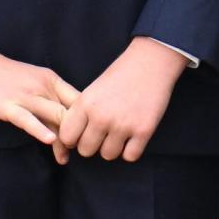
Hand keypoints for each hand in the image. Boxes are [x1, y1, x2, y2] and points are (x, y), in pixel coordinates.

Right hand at [0, 33, 77, 144]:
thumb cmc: (2, 75)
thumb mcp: (33, 81)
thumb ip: (48, 99)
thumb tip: (63, 121)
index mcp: (52, 80)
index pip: (79, 101)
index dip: (87, 120)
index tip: (87, 138)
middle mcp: (44, 86)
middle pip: (71, 113)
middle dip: (78, 135)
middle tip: (80, 153)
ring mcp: (26, 96)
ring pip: (55, 117)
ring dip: (63, 140)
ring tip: (64, 159)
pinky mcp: (7, 106)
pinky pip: (27, 120)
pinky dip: (40, 130)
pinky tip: (49, 141)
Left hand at [43, 37, 186, 162]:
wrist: (151, 62)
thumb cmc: (121, 75)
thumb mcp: (93, 89)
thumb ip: (82, 113)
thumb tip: (72, 140)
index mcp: (85, 104)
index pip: (67, 137)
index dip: (74, 138)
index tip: (83, 133)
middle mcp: (101, 117)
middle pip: (86, 151)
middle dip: (94, 144)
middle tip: (103, 133)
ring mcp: (123, 125)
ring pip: (108, 155)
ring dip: (113, 147)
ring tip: (120, 132)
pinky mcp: (143, 131)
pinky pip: (130, 156)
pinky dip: (131, 150)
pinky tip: (133, 136)